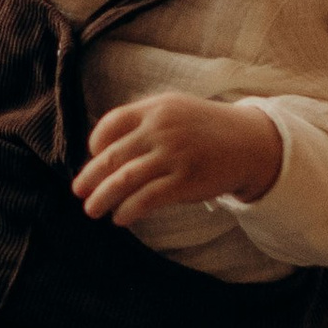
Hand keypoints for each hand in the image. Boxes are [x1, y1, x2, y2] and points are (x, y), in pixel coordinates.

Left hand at [74, 94, 281, 230]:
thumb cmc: (205, 128)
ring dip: (103, 197)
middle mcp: (161, 130)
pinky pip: (147, 198)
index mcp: (155, 109)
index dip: (97, 142)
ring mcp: (173, 156)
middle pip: (112, 155)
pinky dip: (129, 209)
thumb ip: (143, 121)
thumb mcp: (174, 109)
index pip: (112, 123)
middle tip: (78, 191)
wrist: (249, 143)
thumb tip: (106, 146)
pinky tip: (120, 217)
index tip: (93, 158)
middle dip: (90, 176)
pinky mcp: (185, 181)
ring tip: (92, 209)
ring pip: (125, 179)